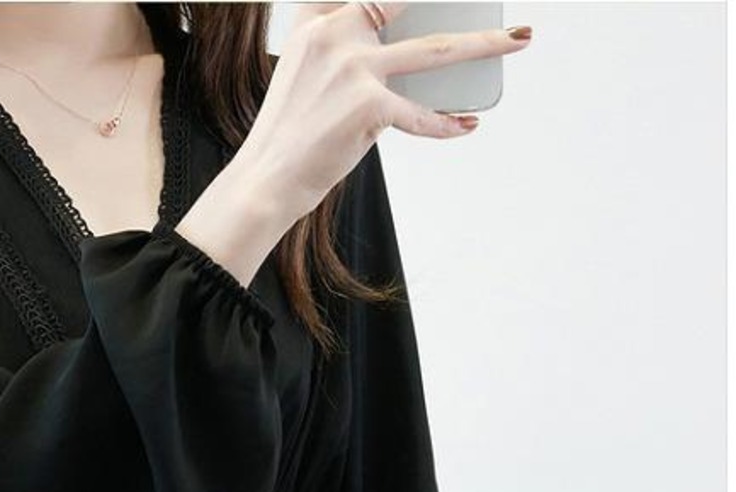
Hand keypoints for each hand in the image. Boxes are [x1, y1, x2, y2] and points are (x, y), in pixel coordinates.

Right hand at [234, 1, 533, 213]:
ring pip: (438, 49)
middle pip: (408, 0)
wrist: (265, 181)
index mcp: (316, 24)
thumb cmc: (286, 138)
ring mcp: (354, 69)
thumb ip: (339, 52)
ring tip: (519, 38)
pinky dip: (446, 125)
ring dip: (485, 43)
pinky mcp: (368, 106)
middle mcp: (336, 35)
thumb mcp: (301, 77)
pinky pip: (421, 115)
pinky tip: (465, 125)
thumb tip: (400, 59)